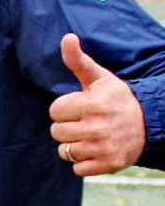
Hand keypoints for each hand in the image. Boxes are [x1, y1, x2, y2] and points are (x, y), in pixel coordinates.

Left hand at [49, 34, 144, 175]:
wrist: (150, 124)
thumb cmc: (117, 98)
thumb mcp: (100, 77)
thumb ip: (78, 60)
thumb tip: (67, 37)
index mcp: (93, 104)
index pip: (54, 111)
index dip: (64, 109)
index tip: (79, 106)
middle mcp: (98, 127)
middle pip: (57, 132)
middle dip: (66, 126)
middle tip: (83, 122)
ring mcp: (104, 148)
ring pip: (65, 151)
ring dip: (73, 145)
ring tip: (88, 136)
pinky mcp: (109, 165)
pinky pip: (77, 168)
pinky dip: (82, 162)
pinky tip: (95, 150)